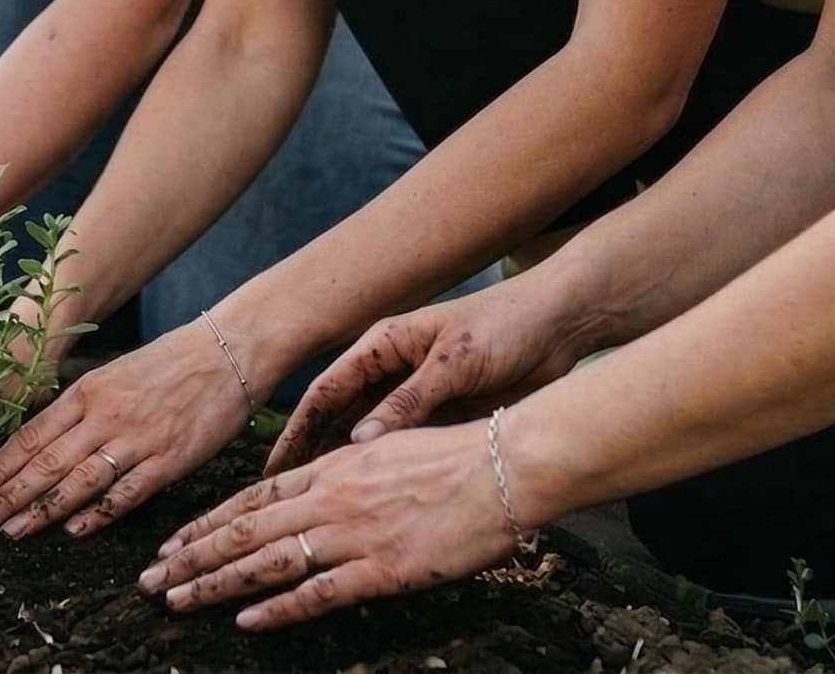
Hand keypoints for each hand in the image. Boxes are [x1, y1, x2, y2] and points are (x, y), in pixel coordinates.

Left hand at [0, 318, 256, 540]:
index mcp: (86, 392)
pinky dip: (98, 513)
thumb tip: (44, 438)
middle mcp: (104, 416)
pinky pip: (126, 492)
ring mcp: (136, 439)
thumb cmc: (170, 362)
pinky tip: (74, 531)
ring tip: (10, 531)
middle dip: (6, 495)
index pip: (30, 436)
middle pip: (45, 463)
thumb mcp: (113, 374)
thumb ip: (80, 406)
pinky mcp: (169, 459)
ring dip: (41, 510)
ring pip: (78, 481)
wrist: (228, 350)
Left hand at [140, 422, 523, 630]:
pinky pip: (318, 592)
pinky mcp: (382, 568)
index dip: (208, 522)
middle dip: (192, 556)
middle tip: (150, 579)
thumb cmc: (455, 453)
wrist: (506, 465)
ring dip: (216, 583)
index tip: (172, 542)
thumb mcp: (387, 446)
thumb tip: (318, 476)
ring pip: (267, 560)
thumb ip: (346, 466)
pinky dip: (278, 607)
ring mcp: (354, 534)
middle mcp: (331, 499)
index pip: (253, 497)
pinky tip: (245, 620)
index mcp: (332, 467)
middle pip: (245, 529)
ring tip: (176, 600)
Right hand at [267, 273, 588, 473]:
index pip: (327, 390)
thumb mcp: (454, 362)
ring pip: (367, 436)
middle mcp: (391, 370)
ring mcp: (415, 394)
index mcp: (384, 344)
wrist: (560, 327)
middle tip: (282, 499)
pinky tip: (371, 501)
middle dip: (310, 454)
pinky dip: (384, 471)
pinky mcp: (441, 414)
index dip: (297, 429)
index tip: (274, 466)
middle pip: (339, 417)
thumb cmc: (504, 328)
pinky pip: (403, 447)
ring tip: (319, 507)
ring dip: (344, 466)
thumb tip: (359, 443)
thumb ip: (409, 401)